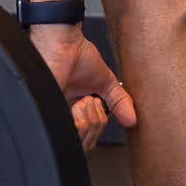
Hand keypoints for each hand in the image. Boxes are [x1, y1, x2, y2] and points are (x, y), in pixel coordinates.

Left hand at [29, 27, 137, 150]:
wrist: (65, 43)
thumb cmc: (78, 55)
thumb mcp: (105, 82)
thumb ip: (120, 102)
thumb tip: (132, 119)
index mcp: (76, 110)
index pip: (90, 136)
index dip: (99, 126)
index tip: (98, 104)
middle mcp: (66, 115)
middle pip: (88, 141)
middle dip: (96, 120)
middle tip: (89, 100)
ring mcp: (58, 115)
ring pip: (82, 138)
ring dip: (88, 116)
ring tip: (80, 99)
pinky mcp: (52, 113)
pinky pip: (71, 133)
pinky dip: (80, 119)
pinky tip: (74, 104)